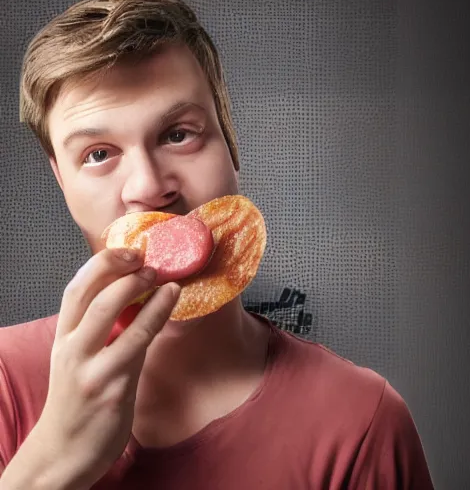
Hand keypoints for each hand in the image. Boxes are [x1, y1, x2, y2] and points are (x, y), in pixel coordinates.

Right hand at [2, 248, 179, 488]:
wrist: (63, 454)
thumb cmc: (78, 399)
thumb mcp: (78, 359)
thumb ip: (98, 328)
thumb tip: (132, 293)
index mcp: (62, 338)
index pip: (76, 289)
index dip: (102, 265)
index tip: (127, 250)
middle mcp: (70, 349)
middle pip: (94, 296)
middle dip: (124, 271)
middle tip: (149, 261)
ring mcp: (89, 369)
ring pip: (115, 316)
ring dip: (144, 291)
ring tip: (166, 278)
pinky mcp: (111, 388)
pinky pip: (138, 344)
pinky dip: (156, 316)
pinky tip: (170, 302)